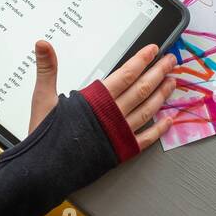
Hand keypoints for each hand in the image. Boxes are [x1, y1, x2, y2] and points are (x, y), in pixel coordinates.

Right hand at [28, 40, 177, 149]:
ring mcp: (118, 134)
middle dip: (158, 73)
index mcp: (95, 100)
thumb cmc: (44, 136)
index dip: (141, 60)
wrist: (44, 172)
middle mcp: (111, 115)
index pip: (125, 74)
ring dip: (161, 95)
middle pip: (141, 89)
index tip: (153, 50)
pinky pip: (145, 139)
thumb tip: (42, 43)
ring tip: (172, 83)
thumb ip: (47, 68)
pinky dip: (159, 129)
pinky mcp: (121, 151)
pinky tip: (168, 121)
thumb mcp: (42, 97)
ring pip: (147, 110)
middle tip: (171, 61)